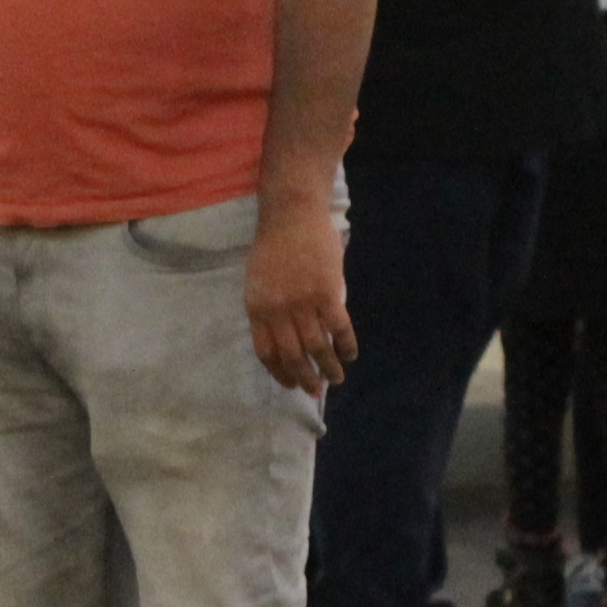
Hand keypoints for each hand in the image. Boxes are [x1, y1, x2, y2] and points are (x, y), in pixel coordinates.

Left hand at [243, 202, 353, 392]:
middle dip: (305, 377)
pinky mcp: (328, 293)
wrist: (291, 215)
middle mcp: (278, 311)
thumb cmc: (272, 245)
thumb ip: (268, 308)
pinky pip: (339, 328)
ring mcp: (303, 303)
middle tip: (316, 390)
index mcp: (256, 309)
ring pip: (317, 347)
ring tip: (336, 379)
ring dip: (328, 367)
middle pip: (293, 355)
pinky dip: (346, 345)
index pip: (267, 352)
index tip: (291, 384)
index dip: (280, 372)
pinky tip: (350, 355)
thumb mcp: (257, 281)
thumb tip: (284, 336)